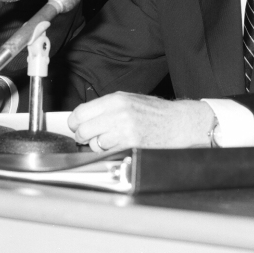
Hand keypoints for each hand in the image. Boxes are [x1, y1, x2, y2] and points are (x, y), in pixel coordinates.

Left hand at [68, 93, 215, 149]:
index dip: (75, 122)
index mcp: (116, 99)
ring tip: (109, 140)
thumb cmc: (156, 112)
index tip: (76, 126)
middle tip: (88, 137)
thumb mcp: (130, 99)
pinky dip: (109, 152)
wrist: (178, 123)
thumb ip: (107, 106)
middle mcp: (118, 113)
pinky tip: (118, 145)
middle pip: (83, 130)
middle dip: (83, 136)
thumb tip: (85, 116)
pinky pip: (108, 152)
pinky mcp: (130, 145)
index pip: (81, 112)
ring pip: (94, 144)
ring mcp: (124, 131)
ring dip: (97, 145)